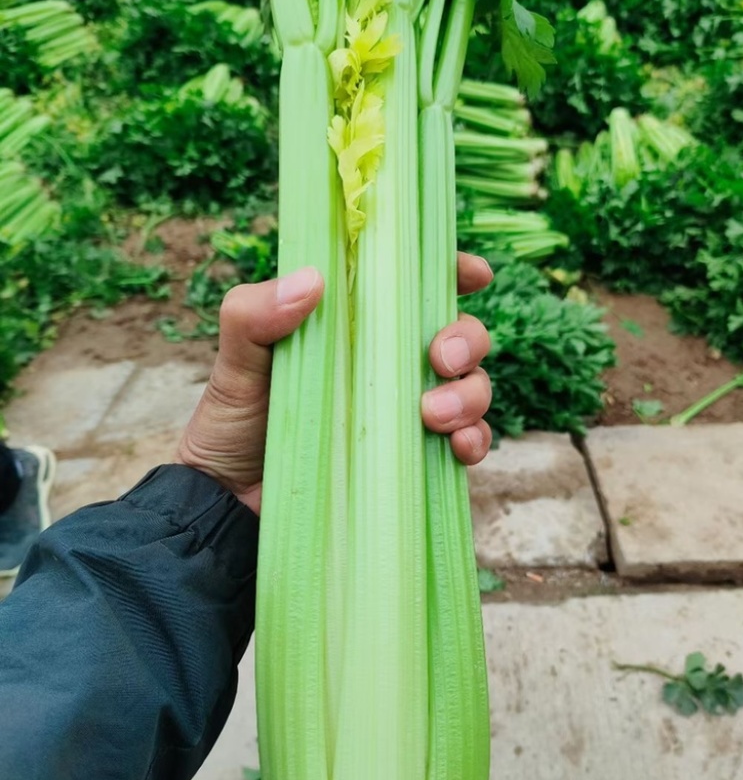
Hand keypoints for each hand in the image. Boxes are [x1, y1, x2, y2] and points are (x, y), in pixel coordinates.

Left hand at [175, 253, 492, 513]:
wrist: (229, 506)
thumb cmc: (232, 424)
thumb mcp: (235, 361)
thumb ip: (254, 314)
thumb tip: (312, 280)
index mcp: (355, 325)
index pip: (413, 287)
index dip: (453, 272)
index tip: (475, 273)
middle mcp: (390, 363)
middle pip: (461, 335)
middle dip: (468, 339)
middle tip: (440, 358)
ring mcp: (406, 412)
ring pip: (473, 387)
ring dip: (471, 394)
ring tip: (433, 414)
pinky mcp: (414, 459)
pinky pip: (467, 443)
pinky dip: (475, 441)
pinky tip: (457, 448)